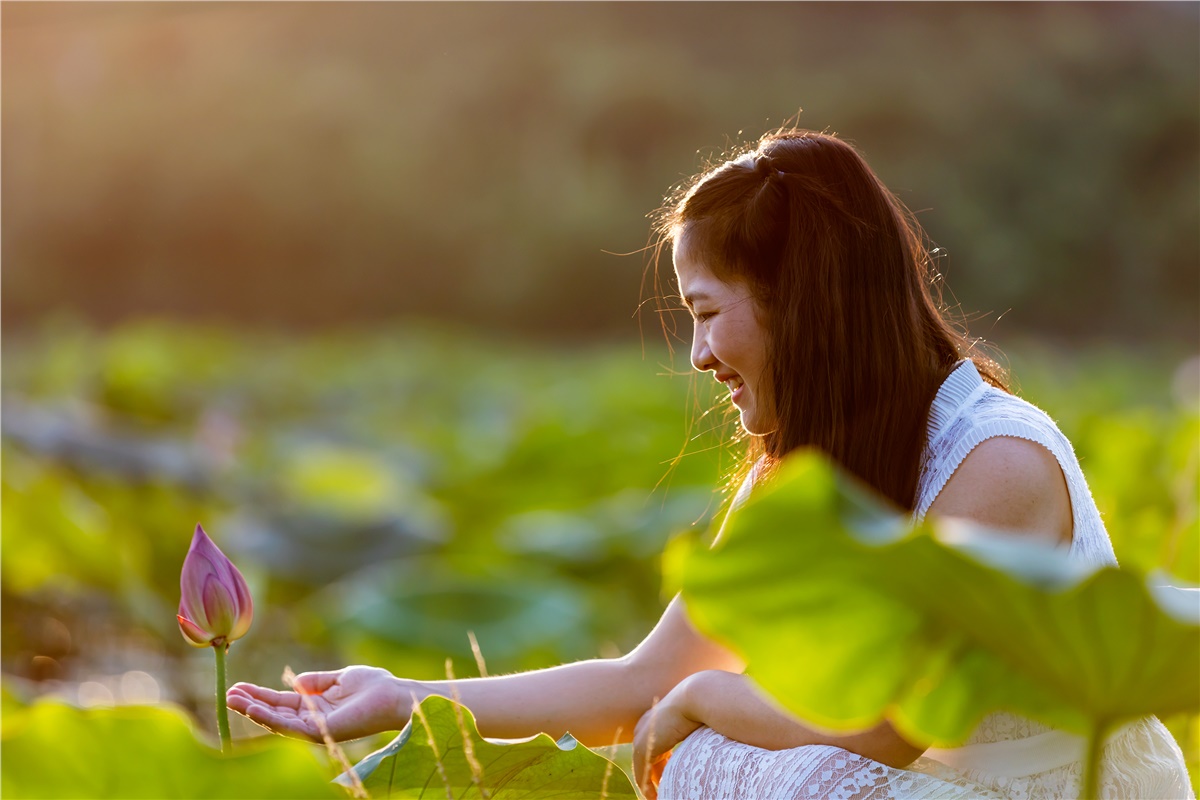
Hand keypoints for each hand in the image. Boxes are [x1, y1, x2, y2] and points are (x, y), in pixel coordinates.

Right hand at [227, 665, 416, 741]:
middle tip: (227, 694)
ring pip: (277, 722)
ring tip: (232, 700)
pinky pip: (290, 726)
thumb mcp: (339, 678)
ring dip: (254, 712)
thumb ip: (316, 681)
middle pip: (274, 714)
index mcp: (315, 707)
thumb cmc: (374, 686)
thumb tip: (293, 681)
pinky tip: (254, 709)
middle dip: (250, 705)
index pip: (280, 703)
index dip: (260, 695)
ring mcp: (315, 728)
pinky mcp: (320, 732)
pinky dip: (270, 718)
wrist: (395, 695)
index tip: (238, 686)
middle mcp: (311, 720)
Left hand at [632, 674, 704, 799]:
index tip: (670, 775)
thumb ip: (704, 726)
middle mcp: (648, 723)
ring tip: (661, 797)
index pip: (657, 743)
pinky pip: (641, 773)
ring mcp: (643, 735)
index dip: (662, 762)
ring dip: (651, 784)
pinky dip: (647, 787)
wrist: (698, 697)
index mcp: (660, 715)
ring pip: (643, 766)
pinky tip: (656, 798)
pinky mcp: (641, 746)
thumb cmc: (708, 704)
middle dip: (655, 774)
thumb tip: (720, 736)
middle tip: (663, 790)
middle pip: (647, 755)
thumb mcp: (703, 718)